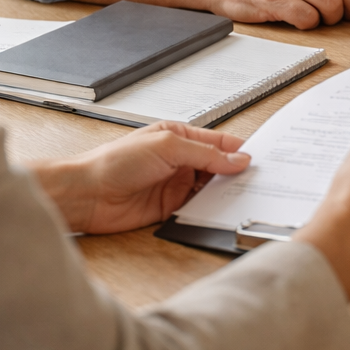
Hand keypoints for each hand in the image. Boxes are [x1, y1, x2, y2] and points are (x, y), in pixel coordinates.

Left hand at [30, 122, 251, 234]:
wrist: (88, 195)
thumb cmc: (116, 162)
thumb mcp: (166, 147)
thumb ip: (204, 155)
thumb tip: (237, 160)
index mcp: (178, 137)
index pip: (217, 143)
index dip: (239, 151)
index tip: (262, 159)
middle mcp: (179, 161)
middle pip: (217, 168)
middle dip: (237, 173)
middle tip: (261, 181)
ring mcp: (175, 185)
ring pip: (210, 189)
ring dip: (225, 193)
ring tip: (248, 198)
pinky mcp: (170, 209)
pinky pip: (198, 209)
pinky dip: (211, 210)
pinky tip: (224, 213)